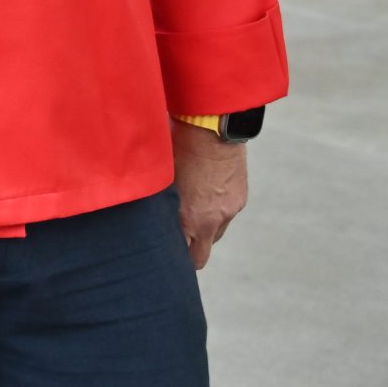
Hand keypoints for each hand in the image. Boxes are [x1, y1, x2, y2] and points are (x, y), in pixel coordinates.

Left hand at [172, 120, 248, 269]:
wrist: (211, 130)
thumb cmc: (175, 150)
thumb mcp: (160, 181)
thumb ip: (159, 205)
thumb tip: (147, 217)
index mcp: (190, 219)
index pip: (185, 256)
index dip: (173, 256)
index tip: (162, 252)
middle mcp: (213, 220)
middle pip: (202, 254)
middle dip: (189, 250)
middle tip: (175, 240)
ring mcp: (229, 211)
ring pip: (215, 234)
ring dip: (202, 229)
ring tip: (188, 211)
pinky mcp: (240, 199)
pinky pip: (226, 215)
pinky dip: (215, 211)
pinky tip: (203, 195)